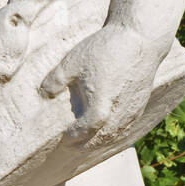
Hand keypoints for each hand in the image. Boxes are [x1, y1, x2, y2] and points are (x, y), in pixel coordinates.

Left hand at [39, 23, 161, 146]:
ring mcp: (131, 111)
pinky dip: (114, 134)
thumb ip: (56, 80)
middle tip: (70, 147)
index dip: (73, 137)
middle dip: (84, 145)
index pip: (84, 132)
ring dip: (99, 142)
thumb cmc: (106, 48)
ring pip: (114, 136)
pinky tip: (106, 131)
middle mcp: (118, 114)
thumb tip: (43, 93)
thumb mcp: (73, 61)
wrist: (141, 38)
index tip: (64, 137)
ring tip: (85, 143)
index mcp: (100, 105)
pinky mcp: (140, 105)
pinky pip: (126, 127)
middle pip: (100, 139)